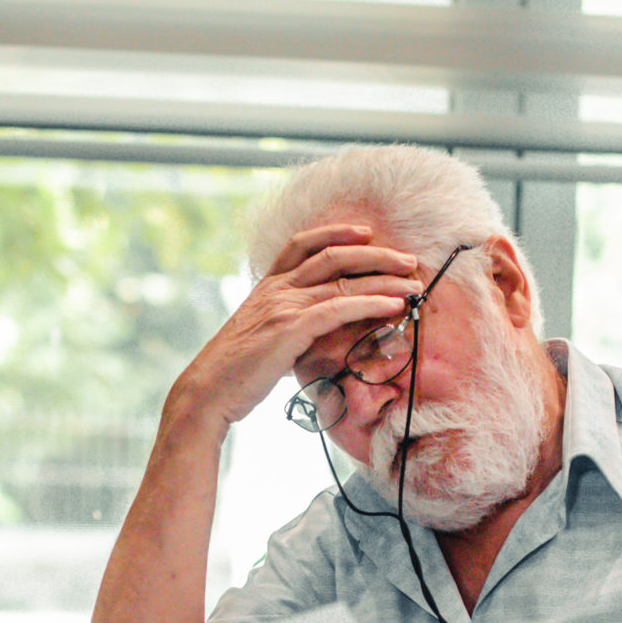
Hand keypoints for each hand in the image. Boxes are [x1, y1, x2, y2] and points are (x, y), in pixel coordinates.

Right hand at [168, 223, 421, 433]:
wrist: (208, 390)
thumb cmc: (236, 372)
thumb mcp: (262, 337)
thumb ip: (288, 325)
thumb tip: (315, 331)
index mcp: (267, 286)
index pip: (303, 244)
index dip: (336, 232)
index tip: (366, 233)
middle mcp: (276, 288)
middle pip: (333, 255)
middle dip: (376, 254)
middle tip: (409, 260)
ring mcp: (284, 305)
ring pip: (342, 279)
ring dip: (383, 279)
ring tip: (413, 284)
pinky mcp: (292, 328)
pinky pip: (340, 308)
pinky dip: (371, 303)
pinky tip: (393, 307)